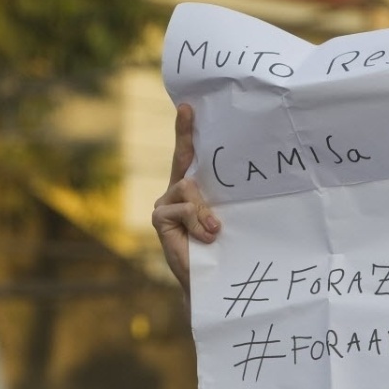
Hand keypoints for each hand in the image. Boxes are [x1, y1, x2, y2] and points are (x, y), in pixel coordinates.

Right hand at [151, 104, 220, 295]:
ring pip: (187, 186)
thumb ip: (221, 200)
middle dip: (190, 144)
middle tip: (193, 125)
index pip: (188, 154)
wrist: (212, 281)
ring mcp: (166, 204)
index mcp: (195, 190)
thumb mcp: (227, 217)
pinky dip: (197, 222)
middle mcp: (176, 192)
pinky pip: (181, 208)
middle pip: (184, 160)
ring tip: (216, 231)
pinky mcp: (160, 218)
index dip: (186, 131)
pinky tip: (206, 237)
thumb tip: (228, 185)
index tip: (188, 107)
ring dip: (205, 210)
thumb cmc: (225, 249)